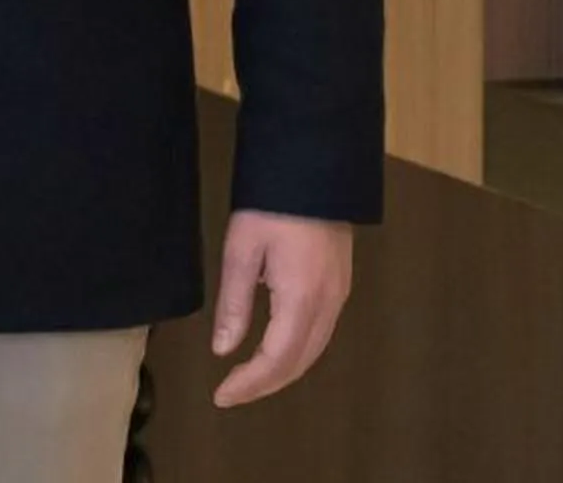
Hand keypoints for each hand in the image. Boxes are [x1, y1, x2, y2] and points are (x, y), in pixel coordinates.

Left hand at [210, 211, 353, 407]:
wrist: (313, 167)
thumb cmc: (272, 204)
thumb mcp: (241, 251)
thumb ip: (234, 304)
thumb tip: (224, 350)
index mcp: (301, 298)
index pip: (276, 360)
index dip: (249, 384)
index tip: (221, 395)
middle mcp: (328, 303)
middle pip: (300, 363)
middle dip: (265, 384)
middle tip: (230, 392)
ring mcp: (339, 294)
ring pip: (314, 350)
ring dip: (282, 370)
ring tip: (248, 377)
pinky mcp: (341, 284)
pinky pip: (321, 332)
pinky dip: (296, 351)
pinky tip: (274, 349)